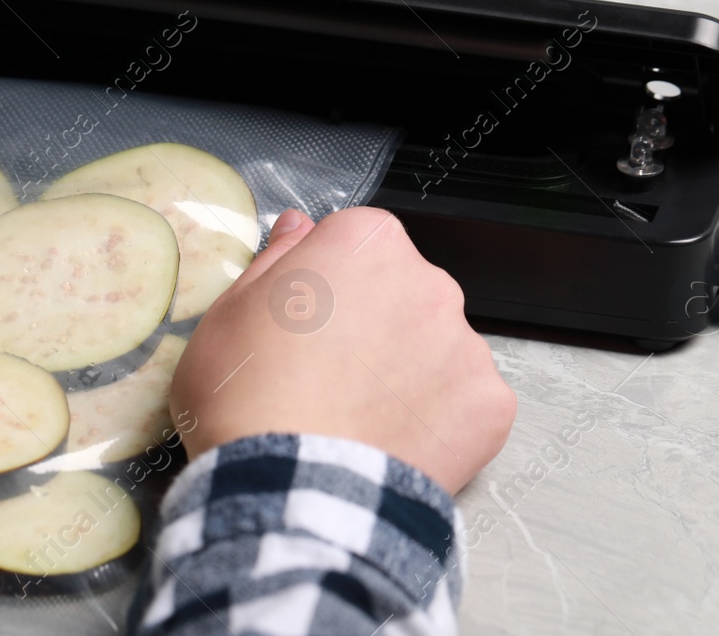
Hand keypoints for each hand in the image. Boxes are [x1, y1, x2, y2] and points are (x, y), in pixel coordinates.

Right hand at [171, 206, 515, 494]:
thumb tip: (300, 228)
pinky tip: (392, 440)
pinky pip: (464, 401)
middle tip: (328, 373)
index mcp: (365, 243)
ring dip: (408, 370)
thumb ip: (276, 259)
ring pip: (436, 346)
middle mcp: (427, 280)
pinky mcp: (490, 403)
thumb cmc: (247, 397)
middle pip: (404, 290)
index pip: (356, 243)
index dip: (327, 282)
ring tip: (358, 415)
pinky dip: (437, 419)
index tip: (306, 318)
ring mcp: (465, 343)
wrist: (289, 490)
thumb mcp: (229, 313)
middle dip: (375, 321)